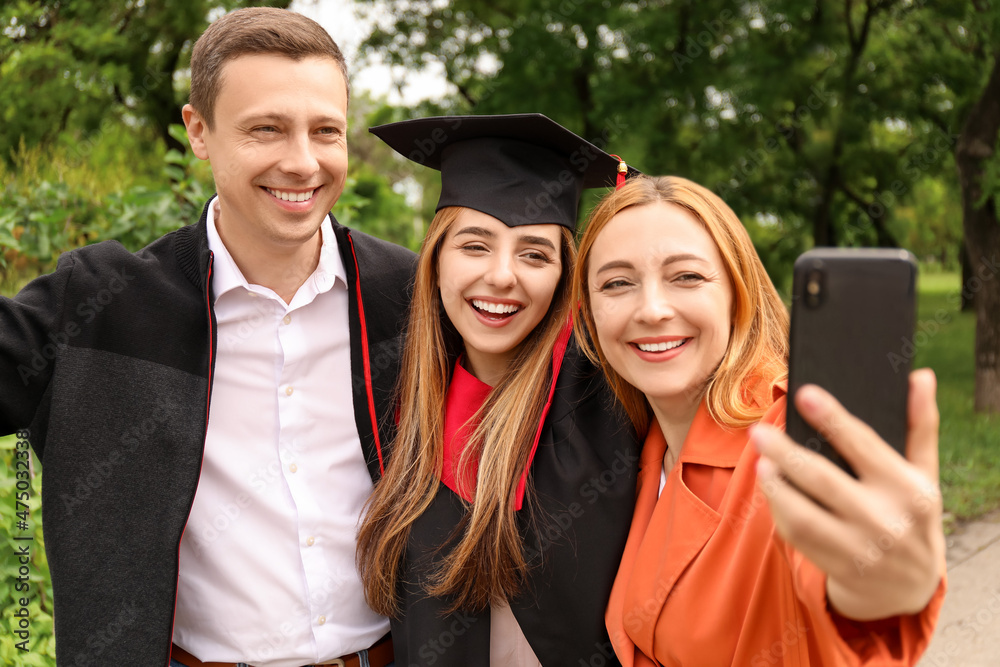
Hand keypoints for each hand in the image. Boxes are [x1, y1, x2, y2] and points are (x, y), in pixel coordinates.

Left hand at [752, 368, 945, 620]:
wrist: (910, 587)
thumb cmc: (912, 514)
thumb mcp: (925, 473)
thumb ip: (920, 425)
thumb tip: (920, 375)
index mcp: (910, 490)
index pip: (864, 446)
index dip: (833, 418)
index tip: (804, 393)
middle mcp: (886, 521)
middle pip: (824, 480)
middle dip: (786, 453)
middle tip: (758, 432)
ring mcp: (860, 549)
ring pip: (804, 515)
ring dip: (776, 488)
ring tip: (761, 463)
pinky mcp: (837, 568)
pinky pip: (798, 537)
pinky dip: (780, 512)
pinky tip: (770, 490)